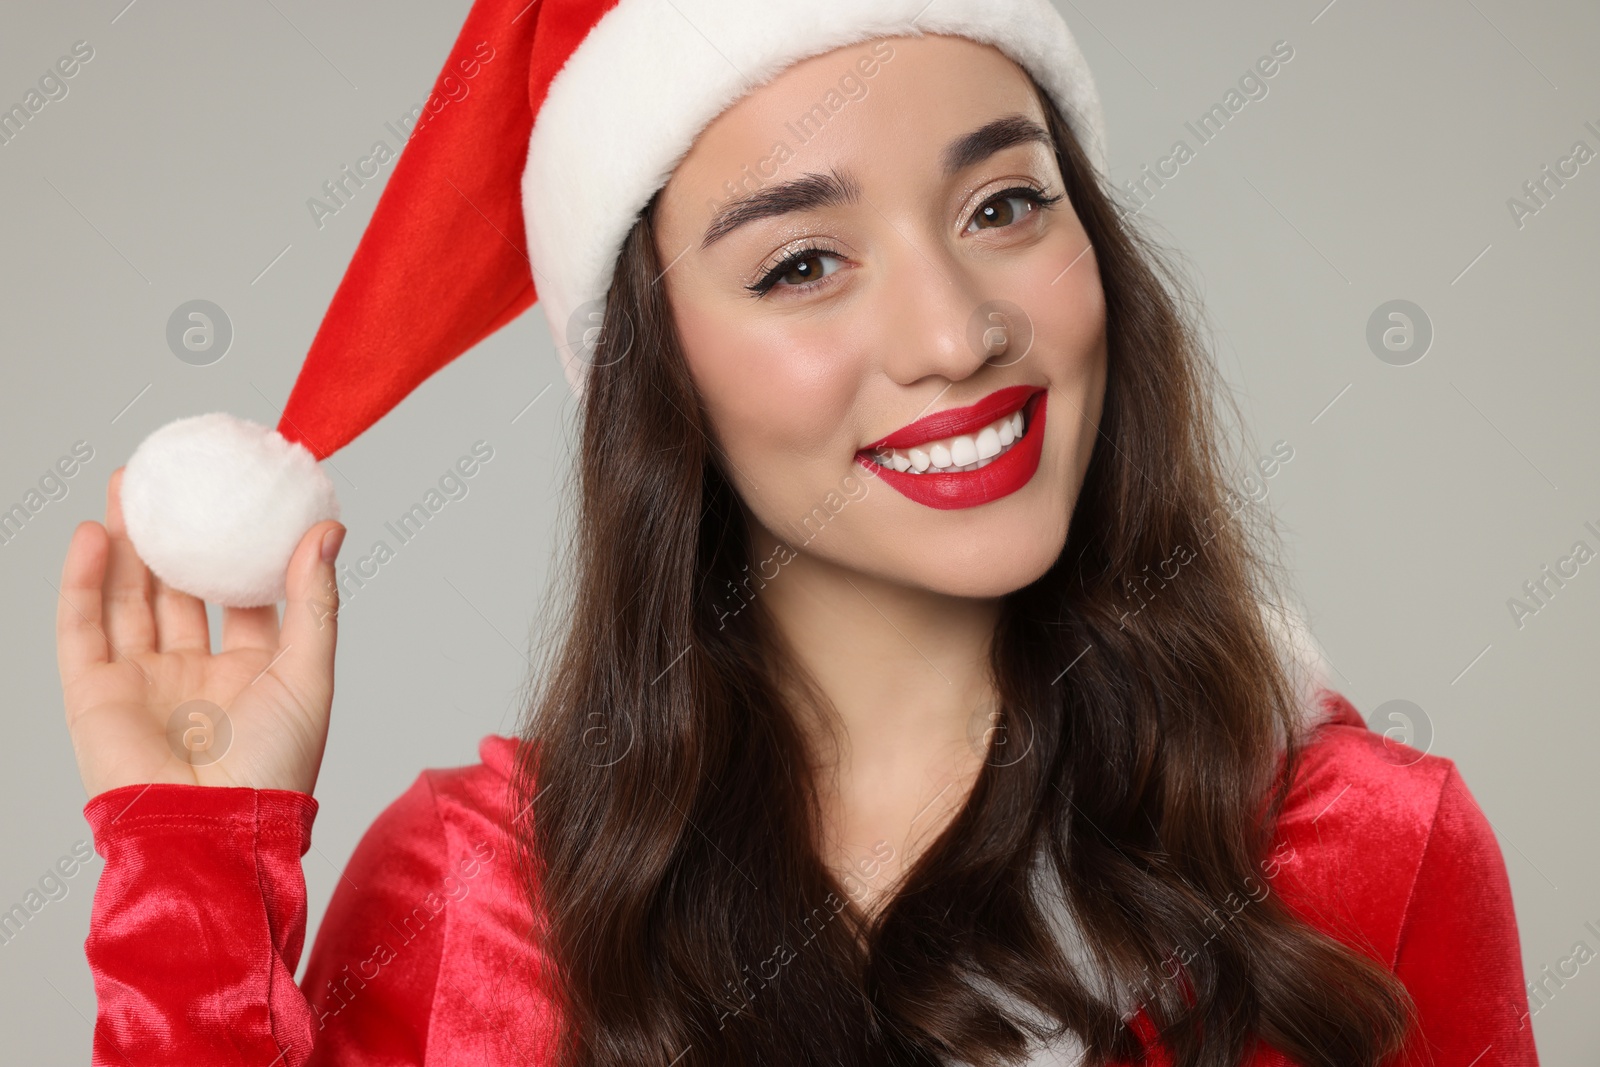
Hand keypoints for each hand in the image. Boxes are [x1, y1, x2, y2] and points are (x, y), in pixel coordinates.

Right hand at [55, 467, 345, 796]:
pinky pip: (83, 628)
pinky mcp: (96, 696)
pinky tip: (91, 534)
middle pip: (179, 590)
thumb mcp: (308, 673)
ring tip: (129, 486)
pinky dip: (82, 581)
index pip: (245, 598)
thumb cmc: (274, 769)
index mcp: (253, 674)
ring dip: (124, 543)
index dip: (242, 550)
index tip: (244, 497)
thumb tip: (327, 530)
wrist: (213, 832)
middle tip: (174, 479)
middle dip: (174, 535)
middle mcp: (196, 675)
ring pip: (128, 599)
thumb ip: (314, 602)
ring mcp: (144, 684)